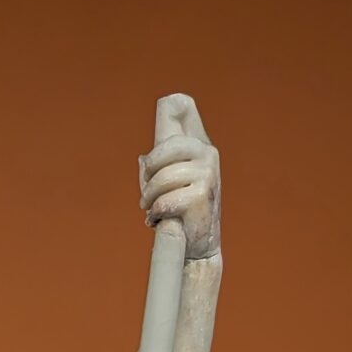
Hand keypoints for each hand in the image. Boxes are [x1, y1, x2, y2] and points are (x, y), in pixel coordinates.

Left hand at [139, 93, 220, 260]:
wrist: (196, 244)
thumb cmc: (178, 209)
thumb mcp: (164, 180)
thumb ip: (156, 162)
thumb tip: (144, 158)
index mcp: (196, 143)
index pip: (181, 107)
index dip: (168, 107)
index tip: (166, 113)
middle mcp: (206, 152)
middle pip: (162, 147)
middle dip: (149, 172)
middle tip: (147, 192)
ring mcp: (208, 172)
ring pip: (161, 178)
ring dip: (150, 198)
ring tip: (153, 208)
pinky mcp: (203, 195)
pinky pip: (165, 200)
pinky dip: (157, 213)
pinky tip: (161, 218)